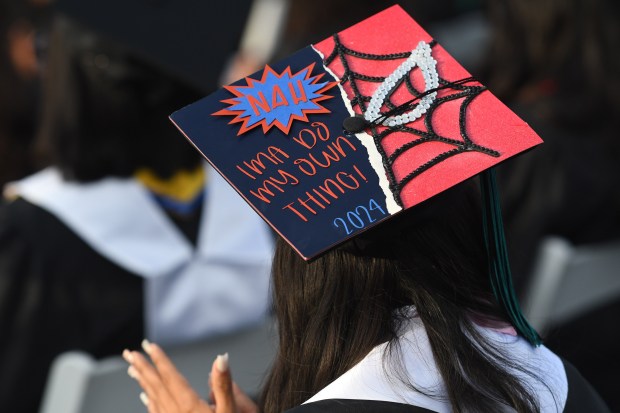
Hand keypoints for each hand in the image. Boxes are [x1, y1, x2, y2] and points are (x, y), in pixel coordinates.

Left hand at [123, 340, 258, 412]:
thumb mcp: (230, 412)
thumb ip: (224, 385)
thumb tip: (221, 357)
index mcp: (190, 406)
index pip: (171, 377)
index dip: (159, 360)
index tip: (148, 345)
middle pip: (156, 386)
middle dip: (143, 368)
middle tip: (128, 353)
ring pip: (152, 399)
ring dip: (142, 382)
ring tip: (131, 368)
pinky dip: (148, 402)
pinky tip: (144, 396)